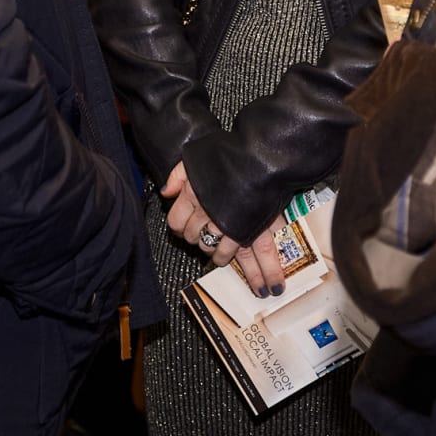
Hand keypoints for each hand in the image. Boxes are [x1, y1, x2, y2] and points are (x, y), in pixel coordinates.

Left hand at [160, 164, 285, 293]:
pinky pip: (257, 255)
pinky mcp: (256, 227)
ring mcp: (235, 225)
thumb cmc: (227, 153)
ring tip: (229, 257)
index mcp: (194, 197)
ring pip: (224, 254)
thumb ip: (178, 175)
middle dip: (203, 242)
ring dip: (225, 257)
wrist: (258, 149)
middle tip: (211, 241)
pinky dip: (264, 272)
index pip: (177, 224)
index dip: (180, 227)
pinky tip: (268, 286)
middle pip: (198, 241)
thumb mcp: (195, 158)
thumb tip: (167, 193)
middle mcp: (211, 215)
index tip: (183, 228)